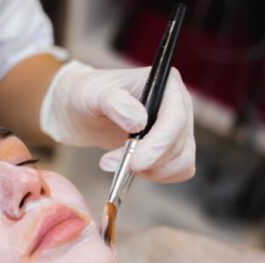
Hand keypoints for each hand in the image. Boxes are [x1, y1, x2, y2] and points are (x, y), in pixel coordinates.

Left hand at [40, 61, 194, 182]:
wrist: (82, 111)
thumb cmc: (89, 95)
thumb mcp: (94, 94)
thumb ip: (115, 103)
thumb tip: (139, 122)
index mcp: (166, 84)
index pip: (175, 119)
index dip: (158, 145)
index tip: (134, 163)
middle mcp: (179, 104)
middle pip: (179, 144)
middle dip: (148, 161)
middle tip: (109, 163)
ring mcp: (178, 128)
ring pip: (182, 161)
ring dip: (152, 171)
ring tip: (117, 164)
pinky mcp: (172, 147)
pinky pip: (179, 170)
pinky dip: (157, 176)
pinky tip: (130, 169)